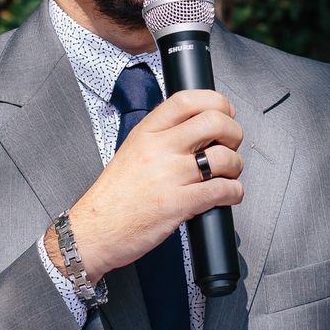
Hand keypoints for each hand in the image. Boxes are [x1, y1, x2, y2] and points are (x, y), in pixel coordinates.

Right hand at [65, 89, 244, 278]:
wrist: (94, 230)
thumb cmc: (113, 196)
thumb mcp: (132, 151)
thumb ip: (161, 136)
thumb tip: (198, 127)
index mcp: (146, 132)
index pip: (187, 99)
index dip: (216, 101)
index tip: (225, 111)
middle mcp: (158, 149)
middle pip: (213, 122)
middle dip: (234, 132)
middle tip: (231, 143)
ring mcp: (169, 176)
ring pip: (223, 158)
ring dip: (236, 166)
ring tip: (228, 174)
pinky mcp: (178, 204)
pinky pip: (222, 190)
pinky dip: (234, 192)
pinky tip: (227, 194)